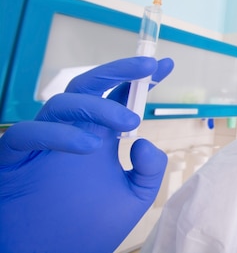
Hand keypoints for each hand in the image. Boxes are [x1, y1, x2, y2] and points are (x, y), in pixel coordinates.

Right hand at [0, 57, 173, 252]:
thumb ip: (150, 170)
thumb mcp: (134, 198)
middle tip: (148, 68)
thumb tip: (145, 141)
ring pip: (61, 103)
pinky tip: (89, 146)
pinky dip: (56, 134)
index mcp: (99, 135)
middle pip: (89, 86)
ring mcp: (43, 142)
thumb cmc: (90, 227)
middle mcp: (71, 131)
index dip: (140, 78)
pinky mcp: (13, 159)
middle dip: (119, 71)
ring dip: (98, 106)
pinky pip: (26, 134)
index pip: (119, 96)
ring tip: (129, 123)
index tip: (166, 64)